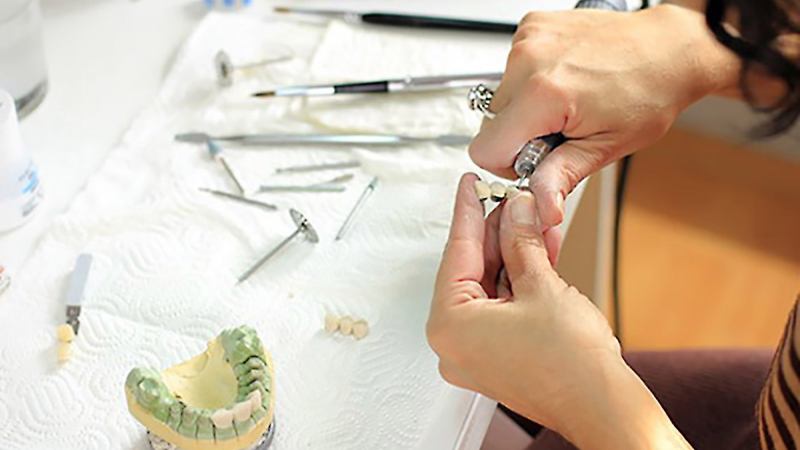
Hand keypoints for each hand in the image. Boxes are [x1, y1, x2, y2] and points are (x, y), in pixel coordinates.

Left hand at [427, 174, 690, 448]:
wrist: (603, 405)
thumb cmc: (571, 364)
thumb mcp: (542, 284)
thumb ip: (522, 241)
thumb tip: (515, 210)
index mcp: (449, 326)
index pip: (457, 253)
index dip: (468, 211)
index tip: (468, 185)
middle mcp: (455, 342)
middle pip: (474, 269)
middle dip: (500, 232)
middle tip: (513, 199)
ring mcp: (476, 351)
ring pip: (492, 287)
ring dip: (516, 253)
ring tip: (534, 220)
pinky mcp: (498, 355)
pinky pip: (503, 307)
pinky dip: (521, 279)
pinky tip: (540, 250)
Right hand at [469, 5, 739, 227]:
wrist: (669, 48)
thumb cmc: (649, 92)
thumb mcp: (606, 147)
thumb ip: (561, 178)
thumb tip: (541, 208)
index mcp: (544, 94)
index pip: (485, 150)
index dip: (509, 164)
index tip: (540, 157)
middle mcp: (529, 59)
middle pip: (492, 123)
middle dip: (520, 135)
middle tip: (562, 128)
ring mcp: (528, 38)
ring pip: (501, 97)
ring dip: (526, 107)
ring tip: (567, 103)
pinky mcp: (531, 26)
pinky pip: (512, 69)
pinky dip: (531, 81)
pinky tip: (564, 80)